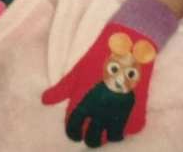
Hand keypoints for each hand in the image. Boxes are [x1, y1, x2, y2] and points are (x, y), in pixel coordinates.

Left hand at [41, 0, 177, 146]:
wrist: (128, 44)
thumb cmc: (99, 54)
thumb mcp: (77, 70)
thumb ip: (61, 88)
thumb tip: (45, 101)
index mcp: (83, 103)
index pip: (74, 128)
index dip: (73, 132)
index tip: (75, 132)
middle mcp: (100, 112)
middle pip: (93, 138)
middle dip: (90, 137)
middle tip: (90, 133)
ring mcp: (120, 112)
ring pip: (113, 137)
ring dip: (109, 135)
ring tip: (107, 130)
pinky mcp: (138, 108)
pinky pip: (132, 129)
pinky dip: (128, 128)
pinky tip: (124, 122)